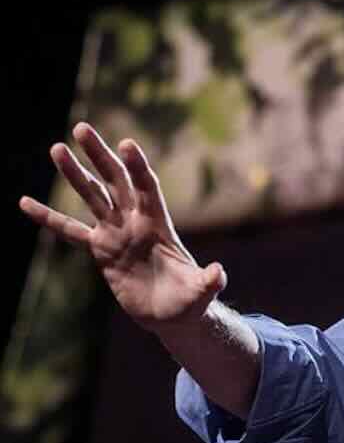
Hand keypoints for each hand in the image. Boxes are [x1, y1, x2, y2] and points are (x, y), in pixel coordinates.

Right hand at [19, 122, 225, 333]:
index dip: (137, 167)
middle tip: (81, 128)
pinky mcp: (100, 250)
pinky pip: (69, 231)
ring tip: (57, 148)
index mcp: (159, 224)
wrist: (172, 314)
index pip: (146, 188)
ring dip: (75, 174)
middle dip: (100, 155)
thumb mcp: (202, 292)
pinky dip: (48, 218)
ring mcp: (116, 233)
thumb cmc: (190, 301)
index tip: (126, 143)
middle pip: (115, 181)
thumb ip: (209, 281)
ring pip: (92, 197)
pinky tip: (25, 202)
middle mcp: (135, 222)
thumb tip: (219, 274)